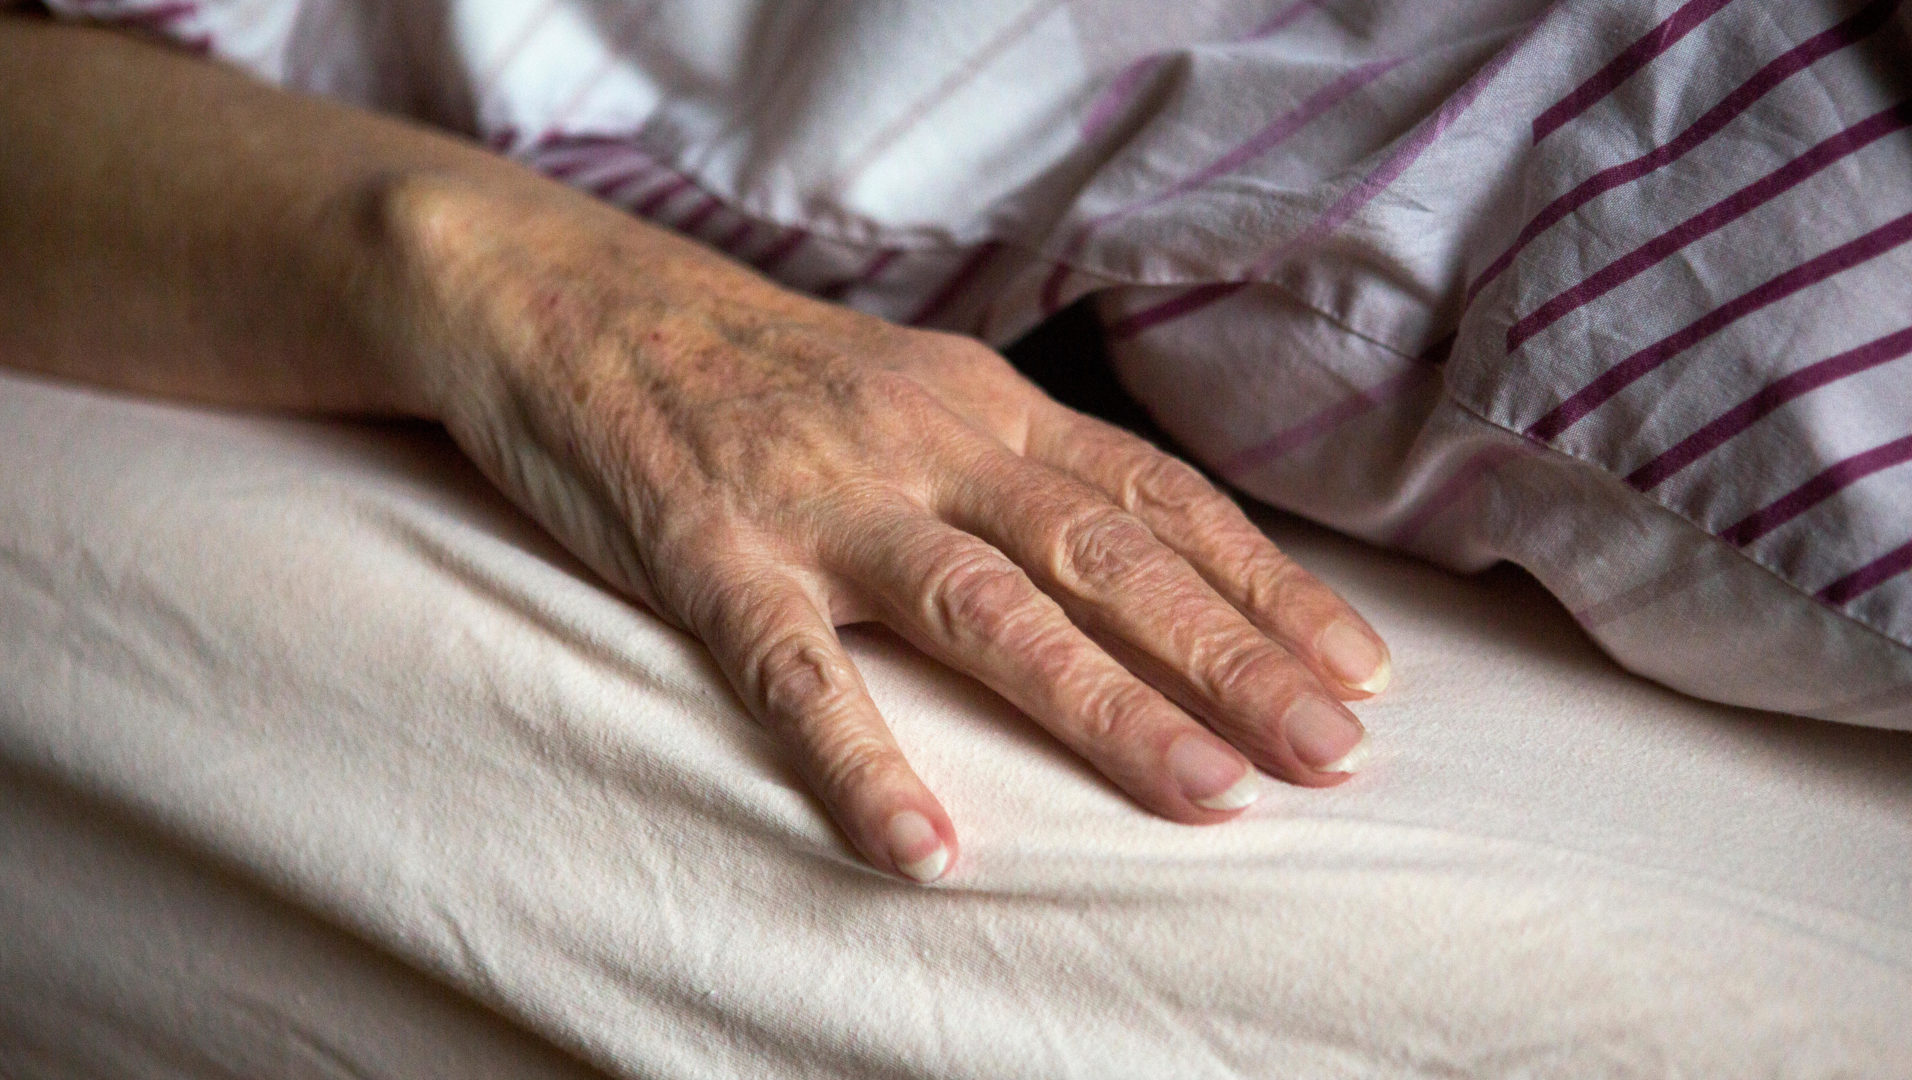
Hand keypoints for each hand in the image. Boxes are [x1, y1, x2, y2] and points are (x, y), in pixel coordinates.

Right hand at [383, 176, 1390, 882]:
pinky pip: (795, 670)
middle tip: (1333, 752)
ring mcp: (822, 497)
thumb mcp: (910, 388)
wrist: (572, 299)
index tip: (1359, 669)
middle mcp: (928, 442)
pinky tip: (924, 848)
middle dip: (1231, 658)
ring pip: (985, 608)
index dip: (1264, 586)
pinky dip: (863, 760)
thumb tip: (1130, 549)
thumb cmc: (757, 368)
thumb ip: (1010, 463)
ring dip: (1104, 705)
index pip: (1156, 498)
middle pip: (1105, 556)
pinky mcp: (711, 550)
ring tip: (1206, 795)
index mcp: (985, 405)